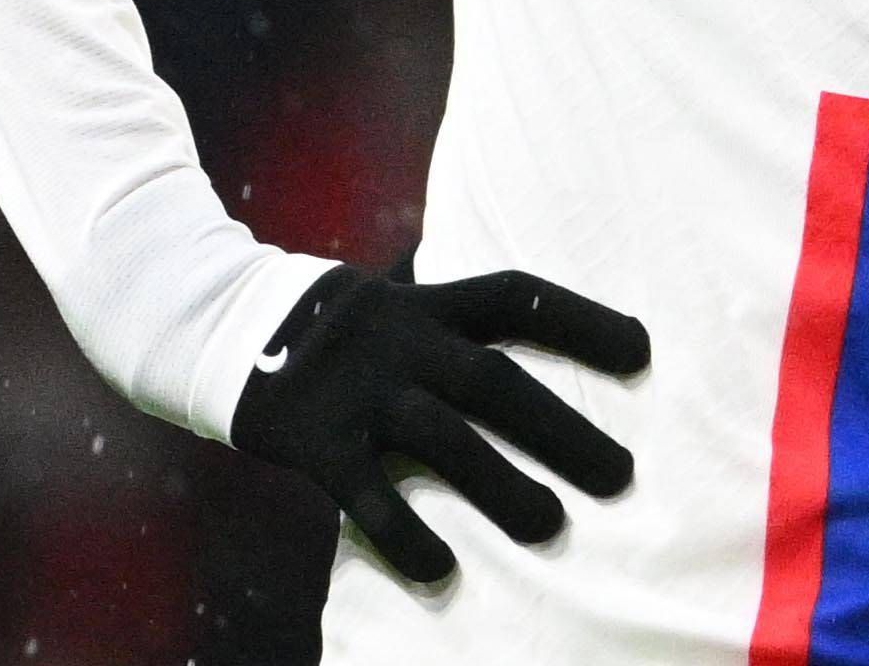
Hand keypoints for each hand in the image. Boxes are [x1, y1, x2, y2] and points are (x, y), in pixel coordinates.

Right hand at [230, 264, 648, 583]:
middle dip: (560, 428)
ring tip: (553, 526)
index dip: (581, 320)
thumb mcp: (403, 303)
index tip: (642, 351)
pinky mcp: (316, 443)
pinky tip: (445, 571)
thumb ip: (458, 322)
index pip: (518, 297)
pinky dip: (406, 534)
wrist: (226, 326)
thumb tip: (546, 348)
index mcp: (430, 303)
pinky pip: (366, 495)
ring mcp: (360, 393)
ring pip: (440, 438)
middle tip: (620, 475)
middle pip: (493, 381)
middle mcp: (403, 342)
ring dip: (499, 485)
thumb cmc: (347, 330)